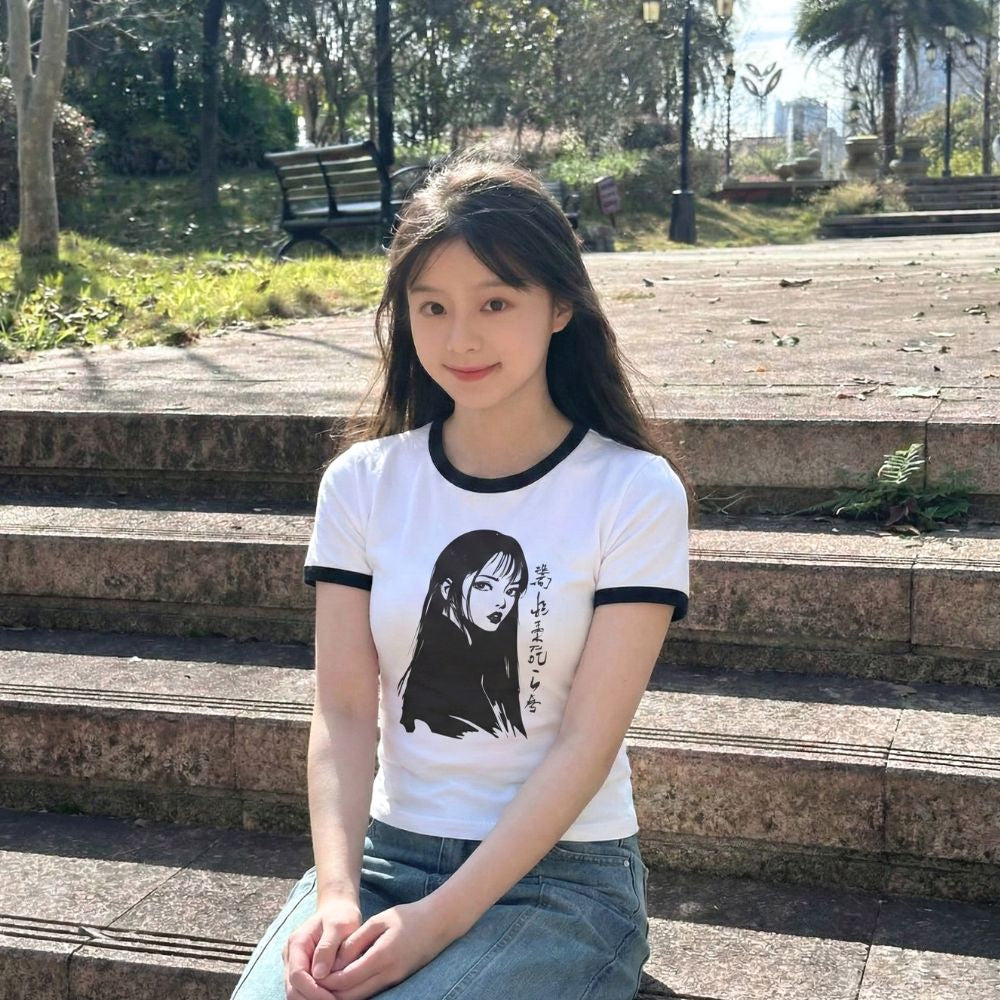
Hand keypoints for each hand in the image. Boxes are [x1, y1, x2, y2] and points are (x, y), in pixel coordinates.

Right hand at [282, 895, 361, 999]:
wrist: (338, 909)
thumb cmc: (341, 915)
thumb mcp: (339, 925)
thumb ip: (328, 947)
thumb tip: (319, 974)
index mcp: (297, 943)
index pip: (298, 976)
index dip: (313, 992)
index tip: (333, 999)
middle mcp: (291, 956)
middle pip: (293, 989)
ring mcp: (294, 964)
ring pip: (296, 992)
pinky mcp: (302, 970)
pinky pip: (302, 990)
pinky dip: (314, 997)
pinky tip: (330, 997)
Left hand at [321, 898, 453, 999]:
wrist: (438, 923)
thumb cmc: (408, 917)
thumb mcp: (379, 921)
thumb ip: (356, 941)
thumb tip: (334, 960)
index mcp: (382, 957)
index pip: (346, 979)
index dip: (327, 980)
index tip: (312, 974)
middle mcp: (388, 975)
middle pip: (352, 995)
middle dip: (331, 993)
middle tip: (314, 984)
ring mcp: (394, 980)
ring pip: (361, 997)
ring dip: (342, 993)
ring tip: (326, 983)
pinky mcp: (397, 981)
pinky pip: (371, 992)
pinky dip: (355, 990)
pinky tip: (344, 981)